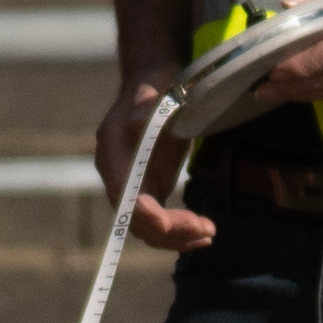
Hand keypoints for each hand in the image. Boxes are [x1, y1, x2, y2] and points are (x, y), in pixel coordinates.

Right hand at [94, 79, 212, 251]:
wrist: (155, 84)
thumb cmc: (156, 85)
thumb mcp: (155, 89)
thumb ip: (147, 104)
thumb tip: (139, 117)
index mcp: (113, 152)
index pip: (122, 194)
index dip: (143, 213)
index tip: (170, 224)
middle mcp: (117, 174)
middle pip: (135, 218)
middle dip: (168, 231)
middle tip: (206, 230)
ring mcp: (133, 184)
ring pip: (147, 227)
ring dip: (177, 237)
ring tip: (209, 234)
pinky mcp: (149, 188)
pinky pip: (159, 221)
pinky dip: (179, 232)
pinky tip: (203, 234)